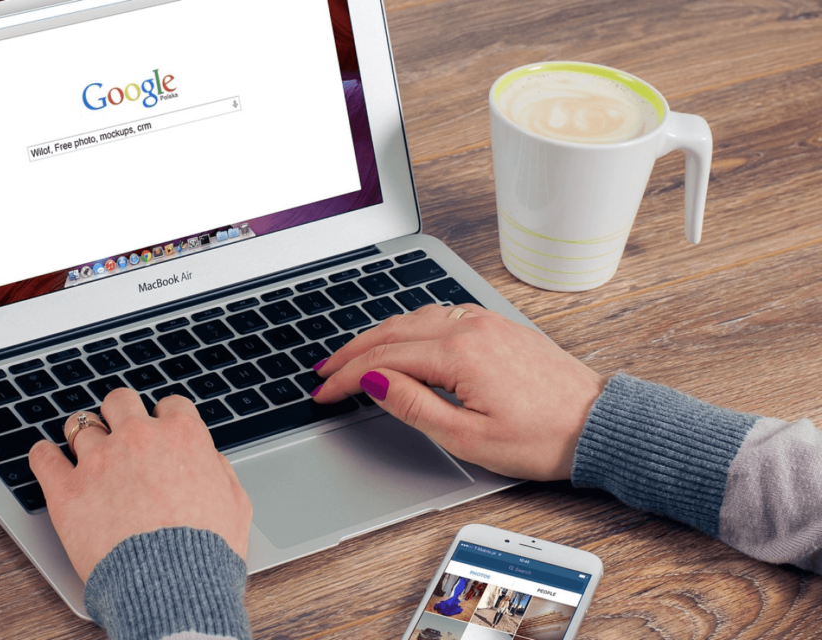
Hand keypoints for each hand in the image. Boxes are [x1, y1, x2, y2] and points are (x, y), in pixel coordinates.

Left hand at [29, 389, 252, 581]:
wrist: (172, 584)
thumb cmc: (207, 550)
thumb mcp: (235, 505)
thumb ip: (220, 472)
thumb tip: (209, 461)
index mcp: (182, 436)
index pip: (171, 405)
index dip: (165, 418)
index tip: (160, 429)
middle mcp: (138, 438)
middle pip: (121, 401)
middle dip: (121, 412)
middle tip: (119, 428)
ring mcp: (99, 461)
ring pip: (79, 425)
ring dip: (82, 434)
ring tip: (81, 447)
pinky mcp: (67, 490)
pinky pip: (43, 458)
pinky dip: (43, 455)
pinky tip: (45, 456)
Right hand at [313, 304, 605, 480]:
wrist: (596, 425)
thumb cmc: (540, 438)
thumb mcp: (467, 437)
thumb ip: (413, 405)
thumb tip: (372, 382)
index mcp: (458, 354)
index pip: (382, 360)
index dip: (346, 377)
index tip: (323, 392)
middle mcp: (469, 328)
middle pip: (391, 332)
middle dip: (351, 352)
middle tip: (324, 372)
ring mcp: (484, 322)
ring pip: (412, 319)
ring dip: (377, 336)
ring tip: (352, 357)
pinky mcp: (496, 326)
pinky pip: (438, 316)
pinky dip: (407, 327)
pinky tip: (400, 339)